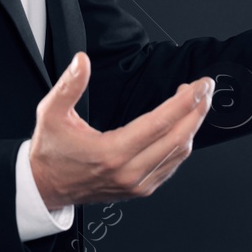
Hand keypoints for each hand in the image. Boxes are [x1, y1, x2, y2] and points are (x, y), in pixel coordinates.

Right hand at [27, 51, 214, 211]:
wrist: (45, 186)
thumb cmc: (51, 151)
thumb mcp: (51, 113)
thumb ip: (68, 85)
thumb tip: (82, 61)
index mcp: (111, 153)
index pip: (160, 124)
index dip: (184, 102)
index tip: (199, 85)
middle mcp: (128, 172)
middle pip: (178, 139)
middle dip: (197, 110)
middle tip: (206, 88)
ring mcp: (136, 184)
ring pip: (178, 154)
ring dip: (192, 126)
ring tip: (196, 103)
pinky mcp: (139, 190)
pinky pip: (171, 166)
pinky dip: (182, 144)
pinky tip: (183, 127)